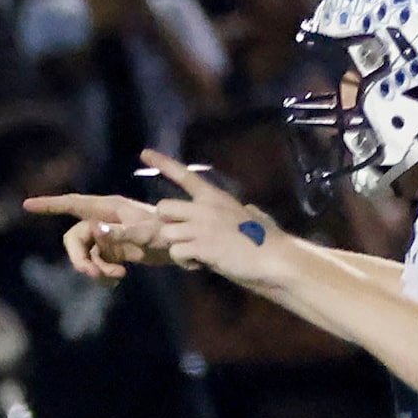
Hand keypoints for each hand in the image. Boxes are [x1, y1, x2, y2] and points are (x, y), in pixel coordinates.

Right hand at [20, 189, 170, 279]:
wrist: (185, 248)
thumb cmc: (169, 233)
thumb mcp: (146, 232)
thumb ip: (118, 232)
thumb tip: (94, 230)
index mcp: (108, 208)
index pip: (72, 203)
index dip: (49, 204)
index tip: (27, 205)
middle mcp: (103, 220)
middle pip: (74, 239)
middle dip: (79, 259)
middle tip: (91, 274)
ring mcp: (107, 237)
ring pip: (84, 256)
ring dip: (94, 271)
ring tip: (115, 279)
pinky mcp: (113, 252)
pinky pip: (96, 266)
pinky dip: (103, 276)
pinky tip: (117, 281)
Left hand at [141, 148, 287, 287]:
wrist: (272, 258)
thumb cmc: (265, 239)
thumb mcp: (253, 216)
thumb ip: (244, 210)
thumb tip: (250, 209)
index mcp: (215, 196)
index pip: (185, 174)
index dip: (163, 163)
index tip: (145, 152)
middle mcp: (205, 207)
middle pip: (162, 207)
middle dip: (167, 223)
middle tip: (184, 236)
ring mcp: (202, 226)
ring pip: (166, 232)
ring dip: (177, 246)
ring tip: (197, 254)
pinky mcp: (201, 246)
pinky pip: (176, 252)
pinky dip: (184, 262)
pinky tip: (201, 264)